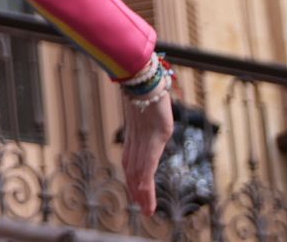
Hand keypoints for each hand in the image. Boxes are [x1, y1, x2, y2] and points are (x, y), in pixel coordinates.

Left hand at [120, 92, 173, 214]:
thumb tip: (147, 102)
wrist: (142, 75)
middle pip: (135, 171)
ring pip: (140, 171)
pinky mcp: (153, 137)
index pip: (132, 162)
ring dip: (143, 193)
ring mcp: (145, 139)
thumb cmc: (145, 84)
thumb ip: (147, 110)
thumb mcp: (147, 103)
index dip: (133, 180)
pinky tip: (144, 191)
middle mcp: (139, 139)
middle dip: (138, 192)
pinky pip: (148, 162)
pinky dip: (146, 178)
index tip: (136, 195)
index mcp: (136, 134)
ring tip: (147, 210)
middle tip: (144, 211)